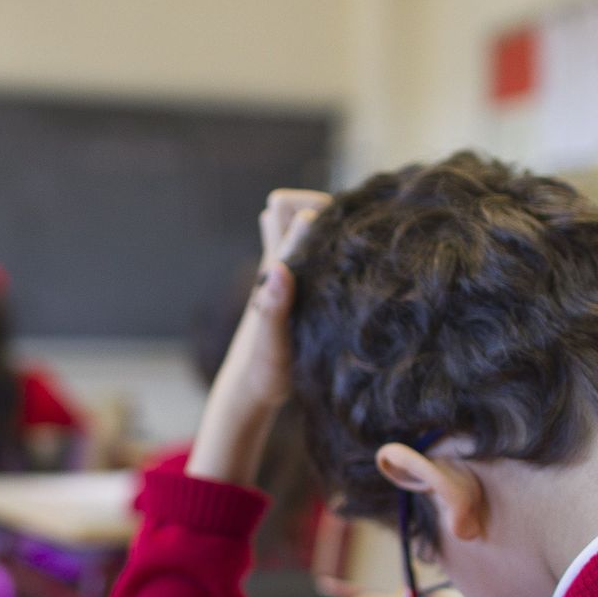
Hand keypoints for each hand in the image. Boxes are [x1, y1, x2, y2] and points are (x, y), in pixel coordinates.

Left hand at [186, 189, 329, 485]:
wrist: (250, 389)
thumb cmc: (263, 372)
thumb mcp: (272, 345)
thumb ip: (273, 308)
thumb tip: (278, 267)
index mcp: (274, 267)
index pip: (287, 210)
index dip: (316, 208)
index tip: (345, 230)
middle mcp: (276, 263)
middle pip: (287, 207)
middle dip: (318, 209)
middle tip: (348, 237)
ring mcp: (283, 275)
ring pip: (294, 226)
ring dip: (319, 228)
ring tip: (346, 251)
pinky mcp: (291, 290)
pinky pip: (305, 251)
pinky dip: (322, 249)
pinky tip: (345, 272)